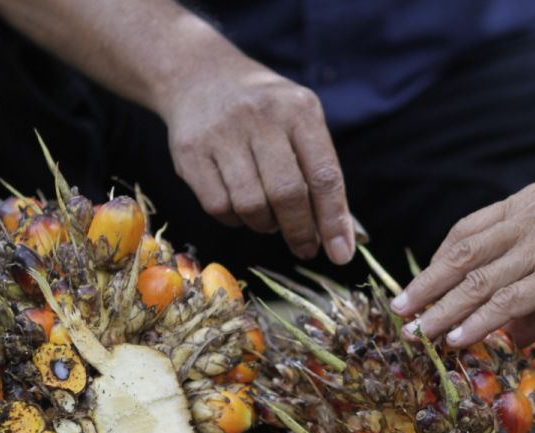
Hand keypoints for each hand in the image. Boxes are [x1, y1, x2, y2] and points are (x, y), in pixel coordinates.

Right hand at [156, 49, 354, 263]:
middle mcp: (260, 116)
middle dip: (300, 231)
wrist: (198, 76)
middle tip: (305, 248)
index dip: (334, 220)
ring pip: (251, 206)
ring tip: (269, 217)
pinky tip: (240, 208)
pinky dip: (235, 219)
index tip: (341, 254)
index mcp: (299, 110)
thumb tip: (344, 236)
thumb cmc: (264, 112)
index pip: (324, 176)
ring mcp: (221, 132)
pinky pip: (218, 207)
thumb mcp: (300, 123)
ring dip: (265, 224)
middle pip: (287, 194)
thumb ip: (320, 172)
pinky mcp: (190, 151)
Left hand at [390, 183, 534, 347]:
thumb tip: (511, 337)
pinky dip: (477, 322)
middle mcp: (526, 219)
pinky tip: (457, 339)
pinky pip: (506, 301)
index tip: (420, 286)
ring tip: (417, 333)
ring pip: (476, 281)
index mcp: (527, 205)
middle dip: (426, 286)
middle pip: (461, 254)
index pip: (467, 231)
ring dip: (442, 311)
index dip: (439, 261)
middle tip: (399, 312)